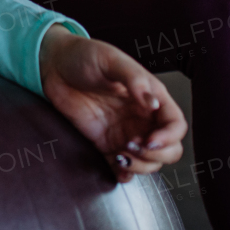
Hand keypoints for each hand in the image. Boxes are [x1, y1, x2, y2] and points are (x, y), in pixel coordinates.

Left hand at [39, 27, 186, 183]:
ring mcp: (125, 132)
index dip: (169, 137)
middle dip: (156, 155)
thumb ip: (134, 80)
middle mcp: (142, 117)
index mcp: (151, 96)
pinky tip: (116, 168)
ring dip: (140, 166)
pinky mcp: (105, 143)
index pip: (175, 124)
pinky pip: (122, 167)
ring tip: (120, 155)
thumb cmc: (85, 55)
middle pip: (169, 149)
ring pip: (149, 162)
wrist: (54, 66)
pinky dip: (124, 174)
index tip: (149, 140)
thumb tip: (154, 103)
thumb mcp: (111, 60)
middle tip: (131, 145)